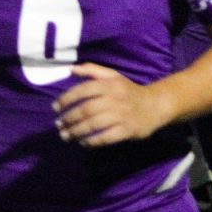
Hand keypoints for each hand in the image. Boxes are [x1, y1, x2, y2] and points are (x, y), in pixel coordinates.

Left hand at [53, 63, 168, 146]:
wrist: (156, 105)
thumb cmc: (129, 90)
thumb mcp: (114, 76)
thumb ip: (93, 71)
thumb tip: (71, 69)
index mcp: (110, 84)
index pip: (83, 90)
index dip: (66, 99)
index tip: (55, 107)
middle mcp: (115, 99)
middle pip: (86, 109)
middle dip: (69, 118)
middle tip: (58, 124)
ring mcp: (122, 115)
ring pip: (93, 124)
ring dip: (76, 131)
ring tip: (65, 136)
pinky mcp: (127, 130)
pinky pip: (106, 138)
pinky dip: (92, 142)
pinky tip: (84, 142)